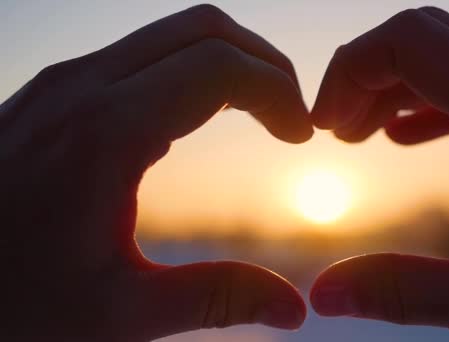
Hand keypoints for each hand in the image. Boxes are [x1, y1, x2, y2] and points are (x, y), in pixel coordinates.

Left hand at [0, 5, 311, 340]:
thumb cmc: (10, 303)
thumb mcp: (120, 313)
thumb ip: (216, 299)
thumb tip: (294, 308)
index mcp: (105, 133)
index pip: (220, 68)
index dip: (278, 92)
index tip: (301, 136)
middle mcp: (82, 87)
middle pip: (204, 29)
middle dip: (264, 64)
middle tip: (290, 117)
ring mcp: (64, 83)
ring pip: (172, 33)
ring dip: (228, 62)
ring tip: (258, 114)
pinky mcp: (56, 92)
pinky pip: (140, 54)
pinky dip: (190, 69)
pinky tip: (198, 120)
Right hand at [310, 7, 448, 340]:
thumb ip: (403, 292)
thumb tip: (324, 295)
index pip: (407, 41)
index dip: (349, 72)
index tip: (323, 127)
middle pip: (424, 34)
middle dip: (366, 75)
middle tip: (336, 134)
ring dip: (396, 84)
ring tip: (361, 136)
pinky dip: (430, 97)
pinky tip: (407, 138)